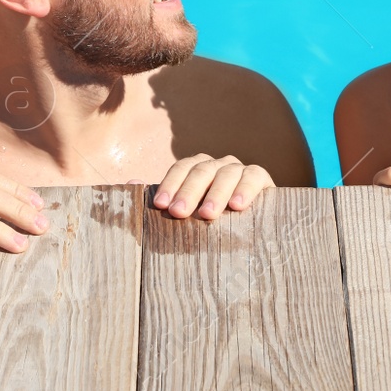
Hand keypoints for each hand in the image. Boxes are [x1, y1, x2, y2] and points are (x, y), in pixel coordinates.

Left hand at [151, 153, 272, 219]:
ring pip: (226, 173)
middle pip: (201, 171)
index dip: (169, 185)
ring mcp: (239, 169)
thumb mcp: (186, 209)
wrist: (252, 226)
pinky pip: (253, 176)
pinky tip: (238, 205)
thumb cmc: (210, 219)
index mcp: (196, 168)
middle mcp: (217, 165)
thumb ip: (161, 197)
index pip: (181, 169)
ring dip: (216, 193)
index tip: (160, 205)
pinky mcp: (260, 178)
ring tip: (207, 214)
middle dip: (188, 191)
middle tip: (179, 213)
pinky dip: (245, 189)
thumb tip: (130, 183)